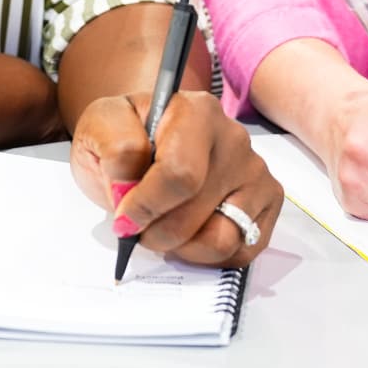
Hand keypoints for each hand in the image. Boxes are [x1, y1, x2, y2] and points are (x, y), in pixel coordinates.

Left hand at [68, 90, 281, 266]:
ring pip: (223, 238)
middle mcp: (235, 138)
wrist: (143, 143)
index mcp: (197, 111)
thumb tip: (129, 182)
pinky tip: (189, 235)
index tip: (124, 218)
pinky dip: (209, 256)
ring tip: (164, 229)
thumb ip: (113, 146)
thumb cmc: (124, 137)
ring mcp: (254, 171)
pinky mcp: (267, 200)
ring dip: (183, 247)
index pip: (180, 173)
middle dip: (156, 232)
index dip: (147, 205)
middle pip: (196, 213)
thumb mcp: (99, 127)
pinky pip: (243, 249)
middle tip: (138, 227)